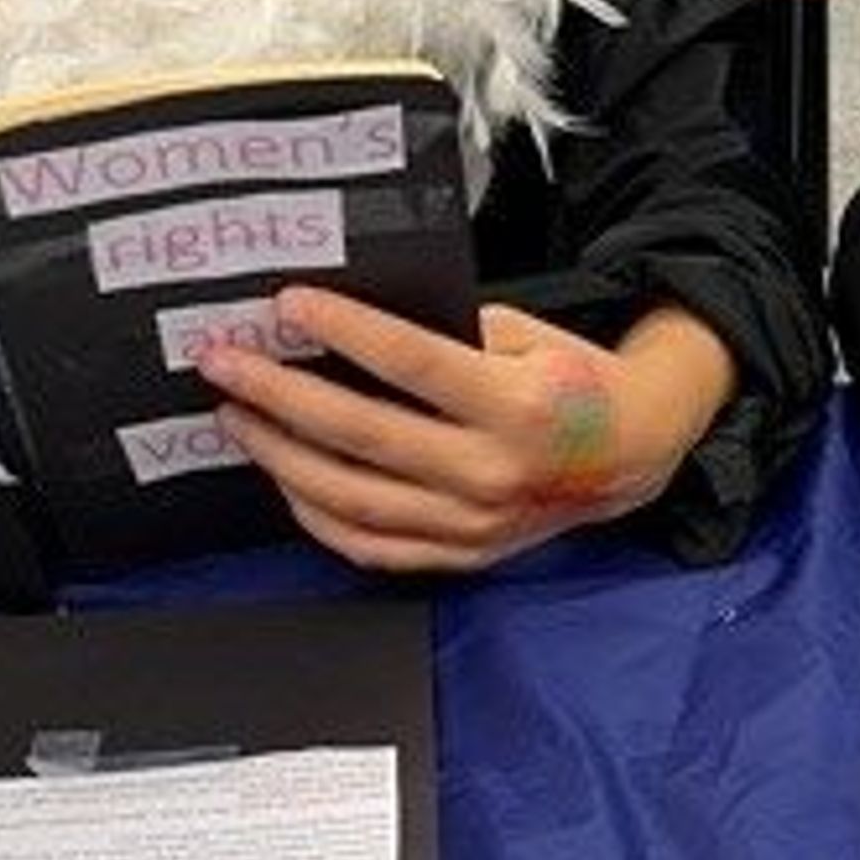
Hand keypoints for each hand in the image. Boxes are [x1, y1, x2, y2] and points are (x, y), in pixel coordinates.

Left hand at [195, 289, 737, 574]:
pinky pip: (370, 545)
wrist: (631, 452)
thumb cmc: (572, 386)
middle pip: (363, 434)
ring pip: (353, 498)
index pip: (411, 364)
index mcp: (515, 407)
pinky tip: (286, 479)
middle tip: (228, 366)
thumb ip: (450, 335)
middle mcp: (490, 472)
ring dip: (282, 456)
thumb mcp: (526, 337)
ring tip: (240, 419)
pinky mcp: (461, 553)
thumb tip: (355, 329)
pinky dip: (317, 515)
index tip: (290, 306)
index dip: (344, 331)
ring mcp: (472, 523)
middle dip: (281, 396)